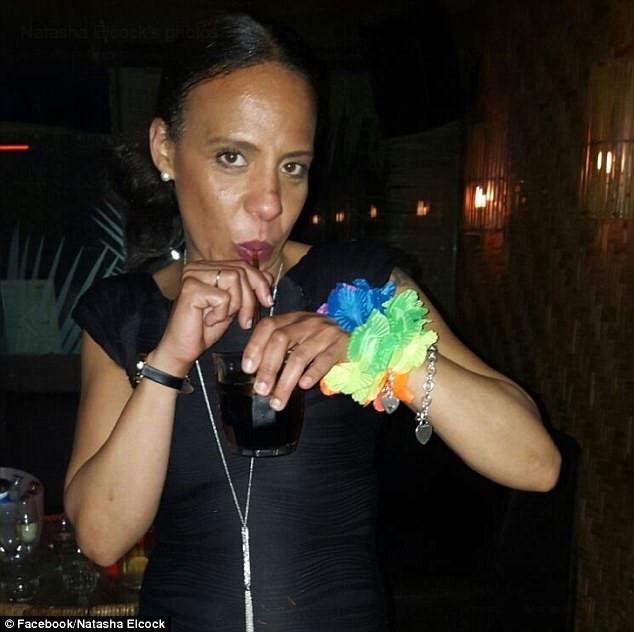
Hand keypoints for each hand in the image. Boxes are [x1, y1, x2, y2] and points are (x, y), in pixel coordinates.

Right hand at [152, 260, 273, 374]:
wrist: (182, 349)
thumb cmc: (204, 329)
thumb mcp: (233, 306)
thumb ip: (246, 289)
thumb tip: (268, 276)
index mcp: (208, 267)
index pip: (243, 265)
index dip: (260, 282)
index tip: (267, 301)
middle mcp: (198, 267)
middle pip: (241, 270)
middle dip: (250, 298)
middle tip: (246, 320)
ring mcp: (193, 275)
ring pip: (234, 278)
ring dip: (236, 305)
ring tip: (223, 318)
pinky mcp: (190, 288)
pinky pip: (223, 296)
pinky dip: (221, 313)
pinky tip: (208, 320)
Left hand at [242, 312, 348, 409]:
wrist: (356, 339)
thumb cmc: (320, 342)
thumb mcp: (298, 338)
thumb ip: (279, 349)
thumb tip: (255, 372)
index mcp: (292, 319)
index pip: (268, 325)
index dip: (255, 346)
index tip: (248, 368)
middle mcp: (307, 322)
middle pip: (281, 339)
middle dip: (268, 367)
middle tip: (261, 389)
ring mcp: (324, 333)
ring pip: (300, 356)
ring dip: (286, 381)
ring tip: (278, 400)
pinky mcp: (340, 345)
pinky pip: (324, 360)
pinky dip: (312, 374)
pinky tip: (304, 386)